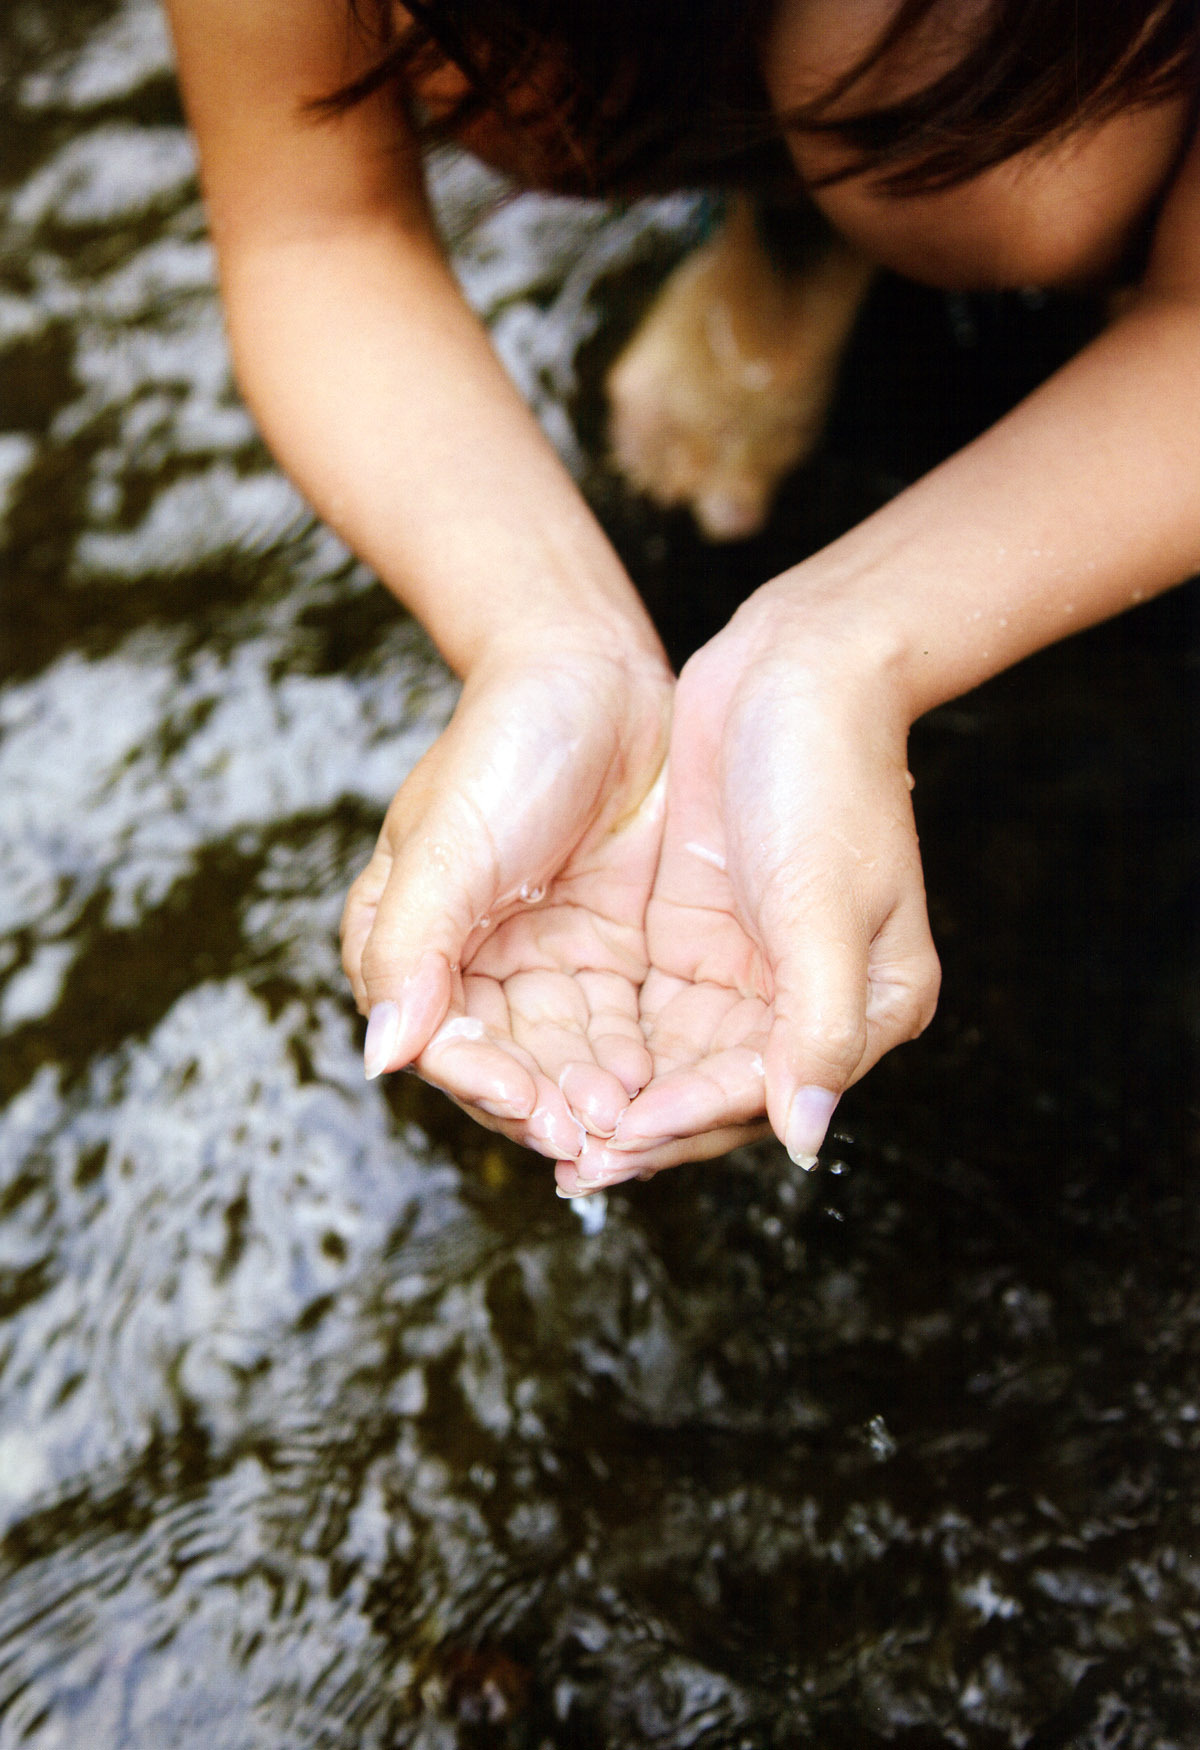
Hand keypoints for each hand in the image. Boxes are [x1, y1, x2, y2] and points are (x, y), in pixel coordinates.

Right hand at [341, 635, 672, 1160]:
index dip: (488, 1084)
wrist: (595, 672)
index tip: (536, 1110)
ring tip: (634, 1121)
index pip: (443, 1041)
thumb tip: (381, 1054)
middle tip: (598, 1137)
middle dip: (550, 1105)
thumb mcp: (448, 842)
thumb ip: (409, 949)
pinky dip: (636, 1061)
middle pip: (508, 1065)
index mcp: (411, 945)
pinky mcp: (609, 953)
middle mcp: (473, 967)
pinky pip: (620, 1027)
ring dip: (595, 1096)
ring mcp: (546, 962)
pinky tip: (660, 1085)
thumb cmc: (505, 741)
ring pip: (567, 1058)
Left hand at [553, 582, 941, 1192]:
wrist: (793, 665)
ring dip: (619, 1098)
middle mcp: (809, 1003)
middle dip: (646, 1129)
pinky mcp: (699, 937)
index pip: (768, 1091)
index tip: (616, 1139)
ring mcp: (750, 972)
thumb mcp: (826, 902)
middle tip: (566, 1160)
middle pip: (718, 1093)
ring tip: (547, 1128)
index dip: (691, 1120)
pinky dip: (610, 1046)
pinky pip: (650, 1016)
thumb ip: (817, 1026)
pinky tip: (554, 1066)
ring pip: (676, 1066)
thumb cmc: (827, 773)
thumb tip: (807, 1139)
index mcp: (868, 1006)